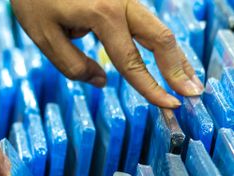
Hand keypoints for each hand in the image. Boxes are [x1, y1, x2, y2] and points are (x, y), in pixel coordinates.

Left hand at [11, 0, 203, 107]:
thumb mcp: (45, 37)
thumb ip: (73, 65)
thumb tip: (102, 81)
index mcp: (102, 14)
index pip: (132, 61)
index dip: (152, 87)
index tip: (168, 104)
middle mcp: (120, 2)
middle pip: (161, 37)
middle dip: (178, 68)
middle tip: (192, 93)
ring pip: (157, 28)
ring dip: (173, 55)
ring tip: (185, 78)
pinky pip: (145, 22)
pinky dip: (158, 43)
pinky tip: (165, 58)